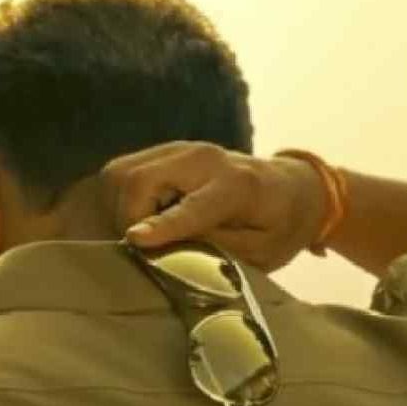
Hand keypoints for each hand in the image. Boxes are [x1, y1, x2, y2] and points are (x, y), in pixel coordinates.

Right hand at [101, 141, 325, 271]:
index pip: (192, 207)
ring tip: (138, 235)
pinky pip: (121, 172)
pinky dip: (119, 200)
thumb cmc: (277, 227)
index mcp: (237, 186)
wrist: (288, 187)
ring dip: (119, 210)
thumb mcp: (261, 253)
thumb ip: (218, 253)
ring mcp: (178, 149)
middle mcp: (202, 158)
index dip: (162, 225)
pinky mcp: (162, 151)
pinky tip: (138, 218)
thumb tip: (168, 256)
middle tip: (138, 250)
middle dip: (127, 219)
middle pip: (140, 179)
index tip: (135, 240)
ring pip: (121, 173)